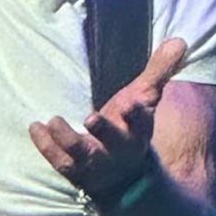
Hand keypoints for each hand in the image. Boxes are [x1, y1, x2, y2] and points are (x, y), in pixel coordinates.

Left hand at [29, 37, 187, 204]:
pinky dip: (45, 145)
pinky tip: (36, 126)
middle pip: (111, 141)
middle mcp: (117, 149)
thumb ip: (158, 71)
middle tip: (91, 117)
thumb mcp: (144, 98)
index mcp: (137, 131)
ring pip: (81, 155)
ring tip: (54, 120)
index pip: (141, 122)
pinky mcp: (75, 170)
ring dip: (67, 139)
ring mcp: (95, 162)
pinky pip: (59, 161)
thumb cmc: (129, 127)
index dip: (138, 114)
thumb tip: (179, 41)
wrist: (121, 175)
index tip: (134, 103)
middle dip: (103, 130)